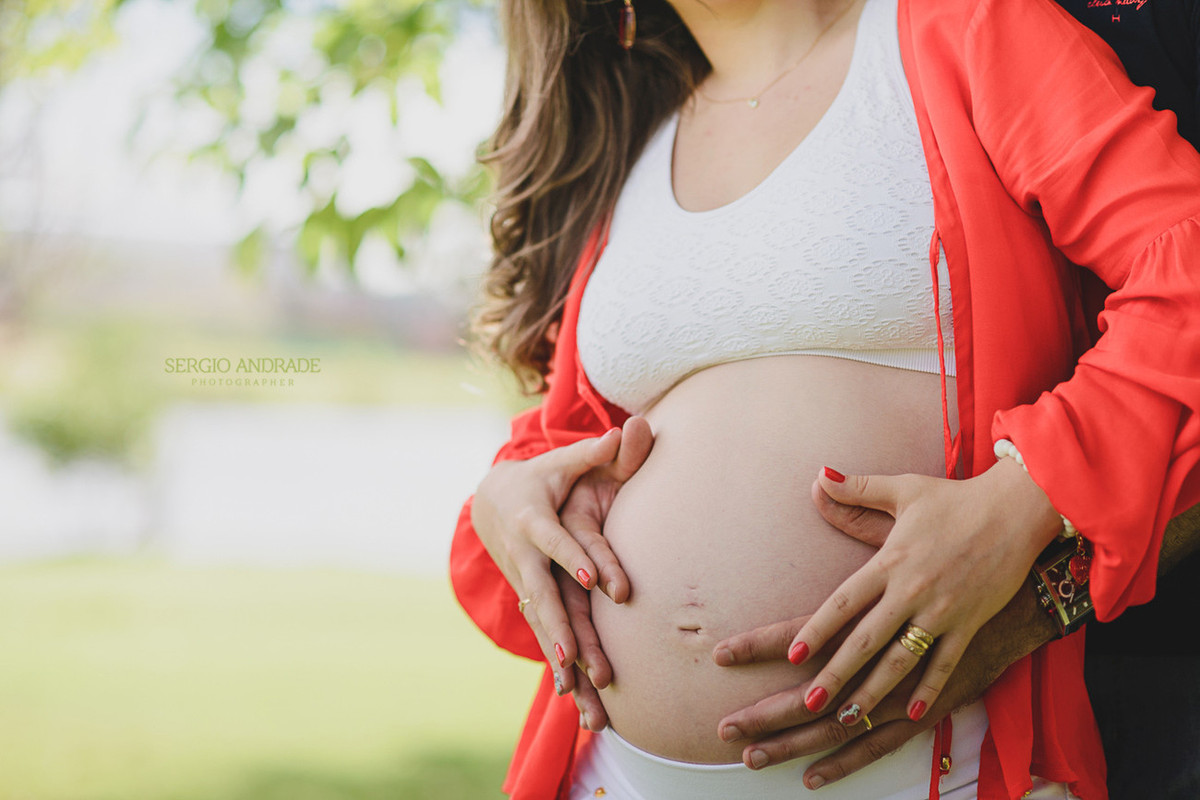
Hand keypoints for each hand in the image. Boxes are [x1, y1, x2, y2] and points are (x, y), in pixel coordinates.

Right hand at [470, 415, 652, 695]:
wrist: (492, 500)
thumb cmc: (540, 477)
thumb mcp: (563, 460)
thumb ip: (593, 451)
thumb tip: (625, 429)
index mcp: (533, 520)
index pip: (555, 541)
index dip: (573, 557)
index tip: (594, 578)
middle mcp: (524, 557)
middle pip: (542, 594)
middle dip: (557, 626)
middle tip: (573, 655)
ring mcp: (524, 582)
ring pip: (542, 623)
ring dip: (558, 657)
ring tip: (574, 690)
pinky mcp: (529, 598)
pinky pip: (544, 634)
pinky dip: (557, 666)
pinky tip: (572, 698)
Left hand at [711, 477, 1056, 783]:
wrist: (1018, 510)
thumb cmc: (955, 499)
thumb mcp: (903, 489)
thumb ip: (856, 490)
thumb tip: (818, 476)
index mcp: (890, 561)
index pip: (844, 602)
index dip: (817, 630)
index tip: (792, 655)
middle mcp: (912, 591)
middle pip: (866, 640)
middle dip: (836, 674)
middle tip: (809, 702)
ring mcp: (942, 611)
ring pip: (901, 660)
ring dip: (873, 691)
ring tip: (848, 719)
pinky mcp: (970, 624)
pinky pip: (946, 662)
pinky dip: (929, 689)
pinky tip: (910, 714)